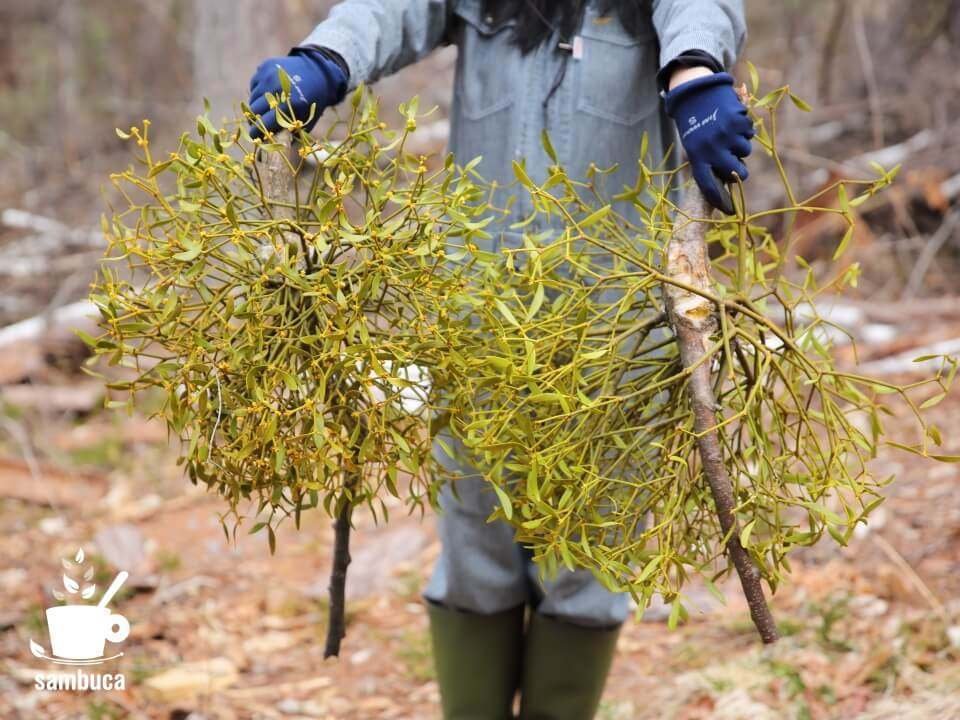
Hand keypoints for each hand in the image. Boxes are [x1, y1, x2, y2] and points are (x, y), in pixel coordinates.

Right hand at [247, 49, 347, 138]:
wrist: (316, 71)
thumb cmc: (312, 101)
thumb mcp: (307, 119)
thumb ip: (291, 132)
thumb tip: (274, 144)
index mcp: (290, 104)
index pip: (265, 123)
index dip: (257, 133)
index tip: (254, 137)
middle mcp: (276, 88)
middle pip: (254, 110)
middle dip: (255, 119)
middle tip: (259, 124)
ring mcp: (269, 76)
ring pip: (252, 97)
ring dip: (257, 105)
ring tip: (267, 107)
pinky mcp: (265, 67)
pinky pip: (254, 85)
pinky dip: (259, 91)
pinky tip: (270, 92)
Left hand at [664, 71, 753, 213]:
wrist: (695, 93)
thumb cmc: (694, 123)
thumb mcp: (694, 145)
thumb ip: (708, 162)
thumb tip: (728, 182)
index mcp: (697, 157)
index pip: (709, 186)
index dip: (720, 200)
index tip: (729, 211)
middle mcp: (712, 149)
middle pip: (736, 172)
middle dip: (739, 170)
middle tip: (734, 160)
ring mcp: (726, 135)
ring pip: (745, 151)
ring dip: (740, 145)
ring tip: (727, 133)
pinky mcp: (738, 121)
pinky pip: (749, 134)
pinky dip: (745, 129)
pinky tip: (733, 121)